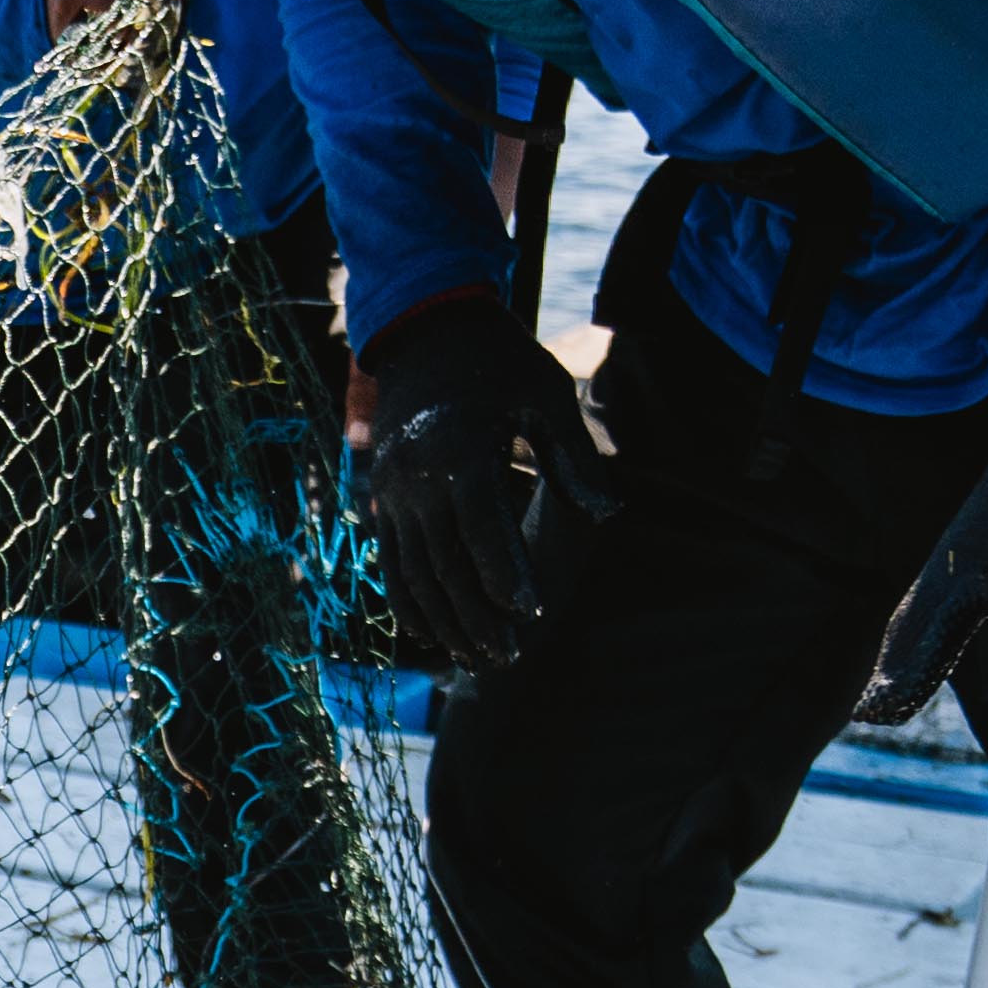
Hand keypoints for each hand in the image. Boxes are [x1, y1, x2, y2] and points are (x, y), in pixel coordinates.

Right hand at [351, 291, 599, 680]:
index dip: (507, 576)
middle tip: (509, 657)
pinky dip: (407, 601)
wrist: (425, 327)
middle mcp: (416, 477)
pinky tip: (429, 634)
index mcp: (459, 451)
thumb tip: (607, 513)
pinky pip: (389, 561)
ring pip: (413, 573)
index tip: (534, 612)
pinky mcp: (380, 496)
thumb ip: (573, 457)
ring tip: (475, 659)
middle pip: (444, 566)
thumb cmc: (500, 360)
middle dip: (477, 617)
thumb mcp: (546, 394)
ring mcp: (391, 490)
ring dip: (443, 622)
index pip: (483, 531)